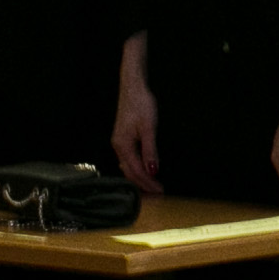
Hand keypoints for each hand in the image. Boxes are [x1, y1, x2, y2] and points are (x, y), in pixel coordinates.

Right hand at [113, 36, 161, 194]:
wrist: (132, 86)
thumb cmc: (141, 104)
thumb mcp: (149, 128)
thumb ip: (150, 150)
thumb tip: (153, 170)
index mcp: (123, 145)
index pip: (136, 170)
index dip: (148, 182)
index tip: (161, 191)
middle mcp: (117, 146)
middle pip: (130, 172)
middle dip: (143, 184)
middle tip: (158, 193)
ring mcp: (118, 142)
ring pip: (127, 166)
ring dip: (139, 178)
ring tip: (151, 186)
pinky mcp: (122, 138)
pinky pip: (127, 159)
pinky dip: (135, 168)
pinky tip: (142, 170)